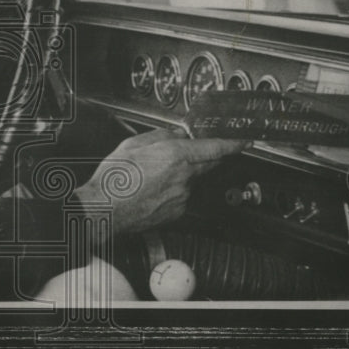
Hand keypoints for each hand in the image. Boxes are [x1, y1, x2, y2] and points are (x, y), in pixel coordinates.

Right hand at [74, 128, 247, 232]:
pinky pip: (182, 195)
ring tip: (154, 175)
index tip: (244, 141)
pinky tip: (153, 190)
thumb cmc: (114, 179)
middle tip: (193, 151)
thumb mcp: (133, 144)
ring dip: (183, 174)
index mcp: (175, 156)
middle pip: (209, 163)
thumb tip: (175, 136)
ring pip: (193, 180)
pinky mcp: (177, 212)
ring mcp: (182, 196)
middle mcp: (184, 177)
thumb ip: (161, 137)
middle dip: (207, 155)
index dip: (233, 144)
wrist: (104, 210)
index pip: (215, 148)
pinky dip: (173, 190)